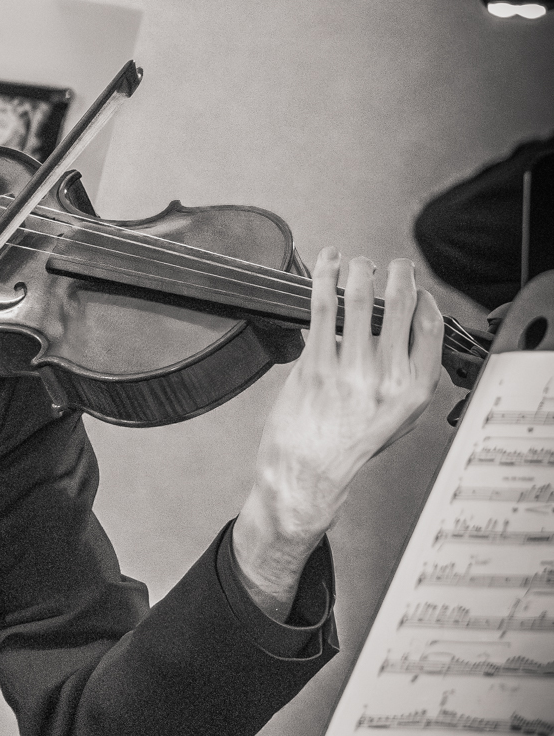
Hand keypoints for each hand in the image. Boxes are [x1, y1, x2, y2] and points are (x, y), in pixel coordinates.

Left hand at [233, 250, 443, 615]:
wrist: (305, 473)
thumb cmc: (347, 447)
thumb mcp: (397, 420)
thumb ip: (409, 379)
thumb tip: (411, 333)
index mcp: (413, 391)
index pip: (431, 326)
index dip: (423, 298)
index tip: (415, 289)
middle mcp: (386, 379)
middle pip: (401, 305)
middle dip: (399, 273)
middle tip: (392, 265)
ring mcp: (350, 370)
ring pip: (361, 298)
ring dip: (361, 270)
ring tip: (358, 262)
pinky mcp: (315, 364)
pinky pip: (324, 306)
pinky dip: (326, 276)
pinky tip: (328, 263)